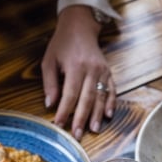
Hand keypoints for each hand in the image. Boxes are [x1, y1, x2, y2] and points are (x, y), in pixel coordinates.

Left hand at [42, 5, 115, 140]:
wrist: (80, 27)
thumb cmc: (62, 44)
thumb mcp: (49, 60)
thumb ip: (50, 82)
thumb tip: (51, 104)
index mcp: (75, 66)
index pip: (70, 94)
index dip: (65, 110)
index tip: (60, 124)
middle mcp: (91, 70)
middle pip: (87, 99)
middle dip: (82, 118)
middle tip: (78, 134)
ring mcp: (102, 72)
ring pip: (101, 97)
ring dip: (97, 115)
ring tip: (94, 130)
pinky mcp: (109, 73)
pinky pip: (112, 91)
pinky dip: (111, 104)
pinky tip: (108, 115)